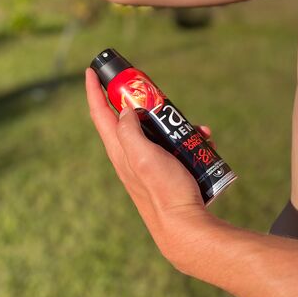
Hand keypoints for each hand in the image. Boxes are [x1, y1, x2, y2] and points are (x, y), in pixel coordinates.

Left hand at [85, 67, 217, 268]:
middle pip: (127, 117)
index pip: (98, 113)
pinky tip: (205, 140)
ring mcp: (147, 161)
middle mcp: (129, 154)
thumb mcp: (142, 157)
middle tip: (155, 90)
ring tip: (197, 126)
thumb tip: (124, 108)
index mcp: (119, 149)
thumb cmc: (164, 191)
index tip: (92, 70)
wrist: (184, 226)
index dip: (93, 90)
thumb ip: (128, 131)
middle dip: (142, 100)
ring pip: (155, 129)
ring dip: (173, 122)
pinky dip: (187, 138)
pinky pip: (172, 144)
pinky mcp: (165, 168)